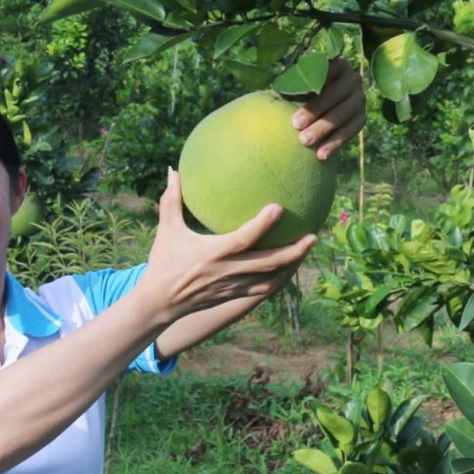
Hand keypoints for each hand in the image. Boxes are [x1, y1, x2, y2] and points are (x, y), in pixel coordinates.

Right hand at [137, 169, 315, 323]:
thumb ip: (172, 199)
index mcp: (214, 253)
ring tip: (308, 248)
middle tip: (313, 235)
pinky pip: (264, 289)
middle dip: (294, 251)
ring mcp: (234, 286)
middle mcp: (228, 271)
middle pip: (269, 264)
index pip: (245, 239)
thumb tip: (174, 170)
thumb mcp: (167, 229)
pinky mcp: (235, 296)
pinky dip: (281, 279)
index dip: (263, 225)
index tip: (279, 208)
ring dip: (292, 265)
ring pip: (272, 279)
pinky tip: (291, 267)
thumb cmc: (164, 261)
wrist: (160, 303)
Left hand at [290, 58, 367, 161]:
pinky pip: (350, 132)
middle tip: (295, 125)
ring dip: (323, 129)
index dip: (310, 83)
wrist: (321, 107)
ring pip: (343, 115)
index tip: (293, 95)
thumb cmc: (304, 89)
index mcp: (338, 64)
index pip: (326, 72)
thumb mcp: (300, 80)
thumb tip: (281, 85)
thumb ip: (294, 80)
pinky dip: (335, 144)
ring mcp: (360, 99)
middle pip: (336, 95)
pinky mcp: (362, 118)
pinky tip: (321, 155)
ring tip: (304, 141)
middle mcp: (353, 79)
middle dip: (315, 110)